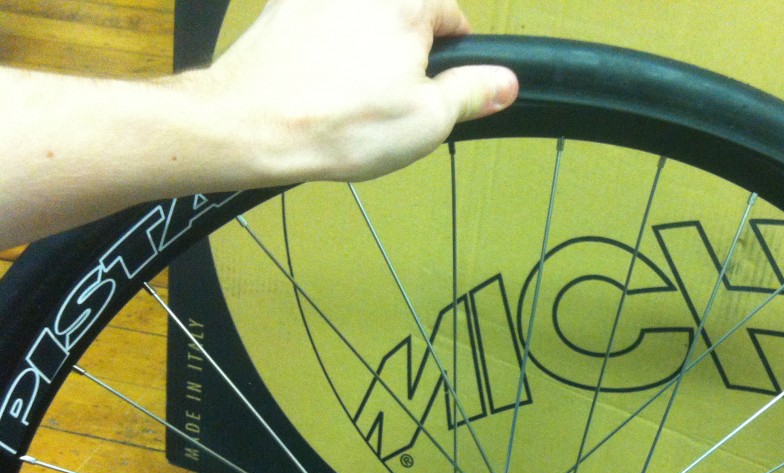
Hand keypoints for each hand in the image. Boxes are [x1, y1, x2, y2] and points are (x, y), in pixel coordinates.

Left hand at [199, 0, 518, 182]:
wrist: (252, 125)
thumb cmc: (341, 123)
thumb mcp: (429, 119)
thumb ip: (474, 92)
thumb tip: (506, 82)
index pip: (453, 19)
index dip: (450, 63)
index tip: (435, 92)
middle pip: (405, 18)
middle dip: (404, 56)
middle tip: (386, 103)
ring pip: (363, 23)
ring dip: (365, 54)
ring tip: (349, 100)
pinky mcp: (284, 5)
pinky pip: (324, 27)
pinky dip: (328, 52)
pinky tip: (319, 88)